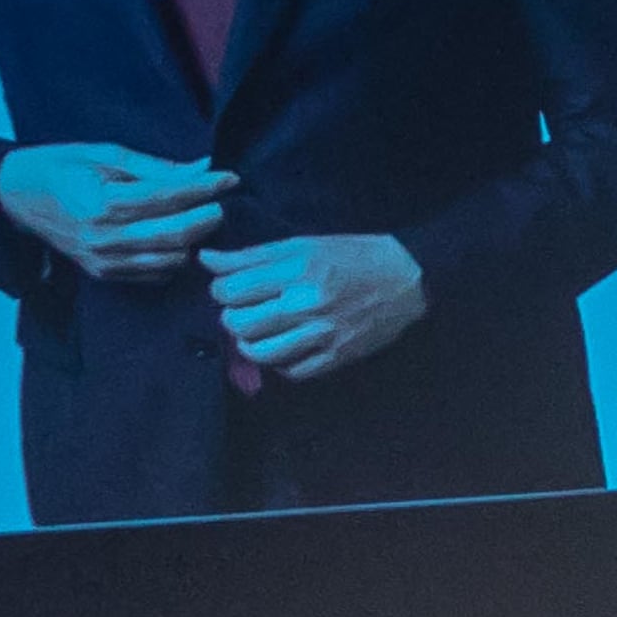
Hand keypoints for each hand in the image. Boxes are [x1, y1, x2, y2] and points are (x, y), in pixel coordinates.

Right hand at [0, 141, 232, 283]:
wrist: (16, 197)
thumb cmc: (61, 167)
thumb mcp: (104, 154)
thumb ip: (155, 167)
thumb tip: (202, 167)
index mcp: (101, 203)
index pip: (167, 198)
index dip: (203, 188)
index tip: (229, 177)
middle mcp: (103, 237)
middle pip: (175, 235)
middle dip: (207, 218)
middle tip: (221, 202)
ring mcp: (103, 260)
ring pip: (170, 260)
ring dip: (194, 241)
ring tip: (202, 219)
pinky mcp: (103, 274)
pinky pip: (154, 275)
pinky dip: (175, 260)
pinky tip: (179, 240)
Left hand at [199, 234, 428, 381]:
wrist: (410, 279)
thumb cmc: (354, 255)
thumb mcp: (303, 245)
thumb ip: (252, 256)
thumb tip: (207, 259)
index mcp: (296, 270)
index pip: (230, 290)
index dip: (220, 289)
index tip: (231, 287)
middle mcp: (306, 304)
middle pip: (239, 323)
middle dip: (232, 317)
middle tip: (244, 310)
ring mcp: (323, 334)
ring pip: (260, 352)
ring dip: (250, 343)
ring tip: (259, 332)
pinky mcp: (337, 356)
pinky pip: (292, 371)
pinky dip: (280, 362)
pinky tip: (285, 348)